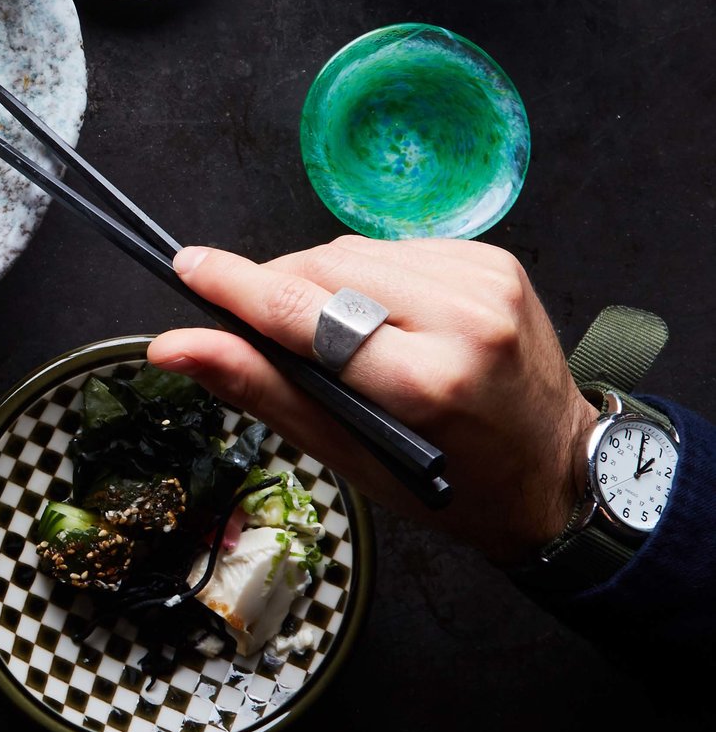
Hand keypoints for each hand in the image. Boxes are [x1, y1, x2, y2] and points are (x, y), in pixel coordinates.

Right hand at [148, 236, 597, 564]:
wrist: (557, 471)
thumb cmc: (451, 483)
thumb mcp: (348, 455)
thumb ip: (259, 388)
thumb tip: (176, 347)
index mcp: (427, 380)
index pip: (303, 312)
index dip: (234, 286)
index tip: (185, 265)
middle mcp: (464, 318)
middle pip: (321, 269)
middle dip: (277, 291)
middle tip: (266, 333)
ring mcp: (485, 281)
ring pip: (352, 251)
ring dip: (321, 282)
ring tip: (334, 333)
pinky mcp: (494, 259)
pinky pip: (393, 248)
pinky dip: (368, 276)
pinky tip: (382, 316)